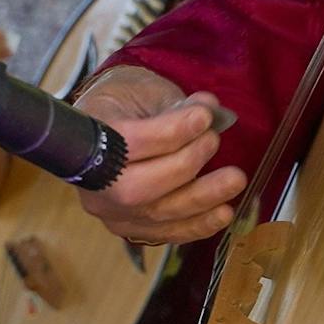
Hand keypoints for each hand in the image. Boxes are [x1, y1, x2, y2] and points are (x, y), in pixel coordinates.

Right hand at [73, 65, 245, 245]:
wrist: (96, 129)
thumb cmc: (121, 103)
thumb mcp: (140, 89)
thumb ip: (174, 102)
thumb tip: (208, 108)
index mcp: (88, 140)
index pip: (129, 144)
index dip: (171, 132)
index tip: (204, 117)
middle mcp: (94, 184)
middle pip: (137, 189)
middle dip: (185, 165)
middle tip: (213, 141)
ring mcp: (110, 211)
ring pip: (155, 215)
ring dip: (202, 199)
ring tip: (234, 179)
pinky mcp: (130, 228)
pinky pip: (165, 234)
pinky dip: (199, 225)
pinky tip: (224, 212)